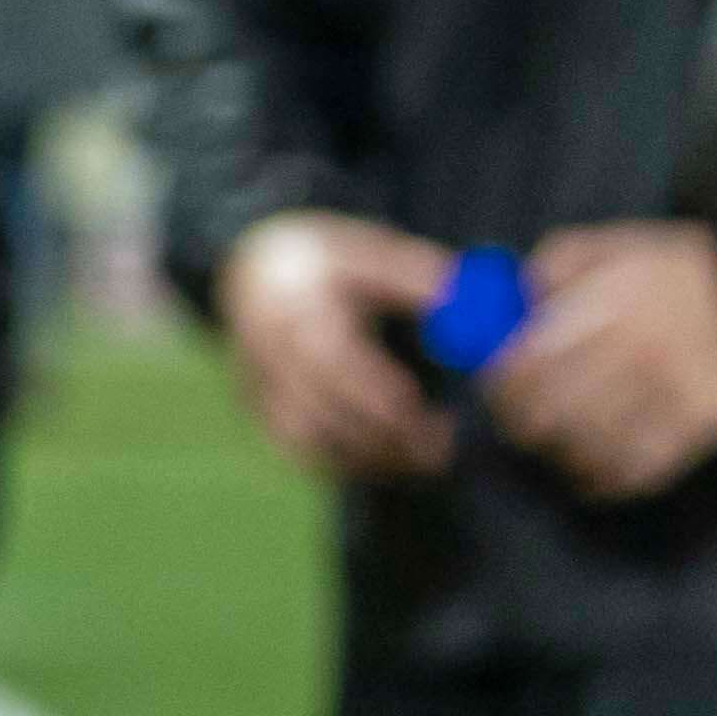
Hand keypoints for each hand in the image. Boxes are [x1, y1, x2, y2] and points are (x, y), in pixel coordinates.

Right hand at [221, 212, 455, 483]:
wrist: (251, 270)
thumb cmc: (325, 263)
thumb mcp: (367, 254)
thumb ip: (414, 278)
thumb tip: (465, 306)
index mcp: (295, 306)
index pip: (334, 362)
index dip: (382, 396)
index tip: (431, 415)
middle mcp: (268, 349)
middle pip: (322, 409)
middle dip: (385, 437)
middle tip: (441, 451)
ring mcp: (257, 381)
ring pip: (307, 436)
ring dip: (366, 456)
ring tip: (422, 461)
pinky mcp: (257, 406)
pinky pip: (297, 447)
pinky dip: (342, 461)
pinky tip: (386, 459)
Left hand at [484, 221, 716, 504]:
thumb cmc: (675, 271)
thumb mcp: (612, 247)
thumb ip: (555, 265)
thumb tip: (516, 300)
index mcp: (608, 307)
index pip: (529, 365)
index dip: (501, 385)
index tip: (496, 389)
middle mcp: (637, 353)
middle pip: (552, 412)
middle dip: (523, 423)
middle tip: (520, 425)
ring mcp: (672, 394)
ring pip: (591, 446)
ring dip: (562, 454)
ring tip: (554, 449)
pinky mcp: (702, 426)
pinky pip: (641, 470)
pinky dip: (607, 480)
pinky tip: (590, 476)